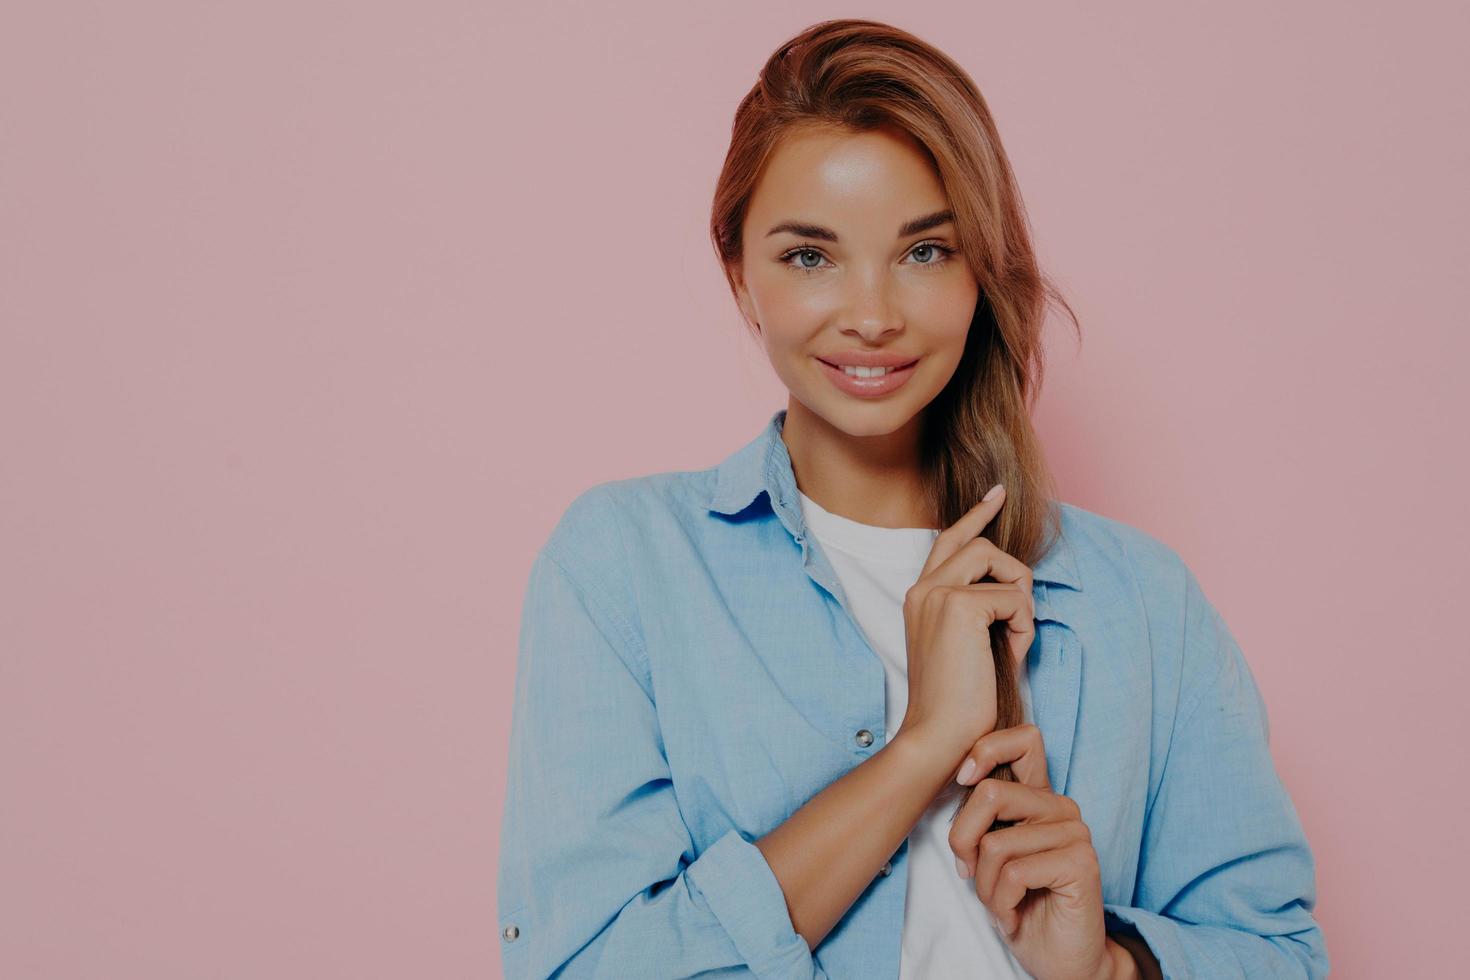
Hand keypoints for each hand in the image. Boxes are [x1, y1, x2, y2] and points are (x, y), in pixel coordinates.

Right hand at [900, 484, 1035, 757]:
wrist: (940, 735)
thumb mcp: (970, 645)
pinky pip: (1015, 596)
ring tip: (1012, 640)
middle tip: (1020, 614)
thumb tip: (1017, 590)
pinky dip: (1024, 626)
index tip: (998, 493)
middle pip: (981, 543)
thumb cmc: (960, 700)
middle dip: (1014, 573)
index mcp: (921, 595)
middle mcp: (924, 587)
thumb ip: (982, 609)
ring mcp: (937, 593)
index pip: (950, 539)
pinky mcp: (958, 605)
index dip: (977, 513)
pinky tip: (1011, 654)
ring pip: (998, 560)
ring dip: (1020, 599)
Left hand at [949, 724, 1113, 979]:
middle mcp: (1061, 808)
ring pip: (995, 844)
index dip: (984, 750)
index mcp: (1040, 799)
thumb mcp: (989, 856)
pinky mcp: (1081, 862)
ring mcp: (1075, 833)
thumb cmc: (1020, 906)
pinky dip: (1000, 902)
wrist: (1058, 960)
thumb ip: (981, 820)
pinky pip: (1014, 872)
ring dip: (985, 886)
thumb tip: (956, 782)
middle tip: (970, 874)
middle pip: (989, 794)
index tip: (962, 778)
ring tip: (1000, 903)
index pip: (1023, 740)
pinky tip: (1014, 915)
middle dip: (963, 841)